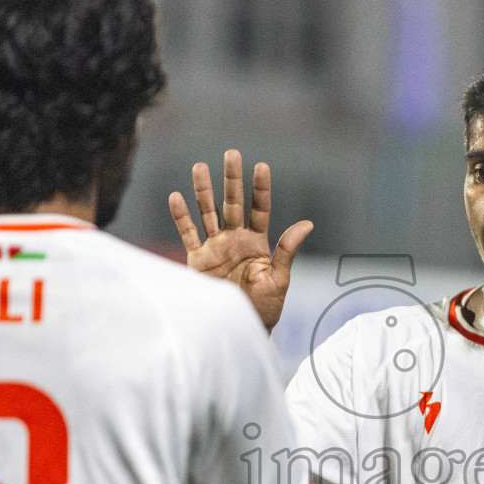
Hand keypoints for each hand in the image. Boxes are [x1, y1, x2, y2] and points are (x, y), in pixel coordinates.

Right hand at [169, 149, 311, 330]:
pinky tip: (176, 197)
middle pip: (232, 203)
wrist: (239, 329)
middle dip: (232, 179)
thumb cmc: (264, 308)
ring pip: (208, 212)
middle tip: (231, 154)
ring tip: (199, 166)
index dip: (259, 189)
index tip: (261, 166)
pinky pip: (188, 234)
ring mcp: (215, 248)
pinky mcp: (197, 260)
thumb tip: (307, 224)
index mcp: (257, 243)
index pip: (259, 209)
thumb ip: (287, 251)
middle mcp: (235, 240)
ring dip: (203, 191)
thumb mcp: (279, 280)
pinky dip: (181, 217)